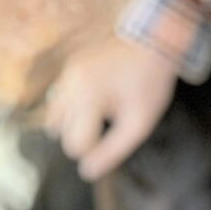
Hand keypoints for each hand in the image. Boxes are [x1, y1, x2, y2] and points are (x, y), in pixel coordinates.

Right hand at [44, 35, 177, 181]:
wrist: (155, 40)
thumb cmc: (150, 82)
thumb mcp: (138, 123)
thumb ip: (112, 152)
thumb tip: (87, 171)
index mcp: (88, 96)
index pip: (75, 145)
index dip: (96, 146)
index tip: (115, 130)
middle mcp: (72, 82)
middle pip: (61, 132)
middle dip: (83, 132)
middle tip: (111, 116)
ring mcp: (69, 71)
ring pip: (55, 115)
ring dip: (73, 120)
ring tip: (102, 108)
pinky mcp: (71, 64)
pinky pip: (61, 97)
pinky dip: (73, 103)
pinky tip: (99, 94)